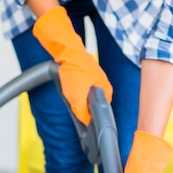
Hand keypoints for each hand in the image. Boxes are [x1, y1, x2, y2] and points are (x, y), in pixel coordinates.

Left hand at [33, 6, 111, 124]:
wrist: (66, 50)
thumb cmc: (75, 70)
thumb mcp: (77, 98)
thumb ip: (83, 113)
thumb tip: (86, 122)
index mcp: (106, 90)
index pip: (103, 110)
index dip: (93, 117)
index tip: (86, 120)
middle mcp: (103, 84)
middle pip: (93, 103)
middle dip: (83, 105)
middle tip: (76, 103)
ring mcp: (94, 77)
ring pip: (85, 95)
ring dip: (77, 96)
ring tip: (71, 89)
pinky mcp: (85, 73)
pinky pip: (80, 86)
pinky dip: (73, 88)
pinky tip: (68, 85)